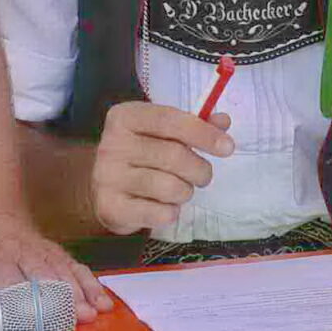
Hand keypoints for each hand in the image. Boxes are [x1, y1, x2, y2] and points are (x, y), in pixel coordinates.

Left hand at [0, 210, 111, 317]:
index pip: (6, 280)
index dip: (19, 301)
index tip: (31, 322)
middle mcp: (18, 252)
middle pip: (42, 275)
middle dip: (58, 298)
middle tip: (74, 319)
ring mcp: (40, 252)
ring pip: (63, 271)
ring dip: (79, 293)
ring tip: (92, 313)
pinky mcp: (55, 255)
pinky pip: (76, 269)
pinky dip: (91, 285)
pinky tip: (103, 301)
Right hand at [90, 100, 233, 235]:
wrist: (103, 188)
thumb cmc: (141, 155)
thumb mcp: (163, 133)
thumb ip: (194, 124)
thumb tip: (223, 121)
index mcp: (125, 117)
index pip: (169, 120)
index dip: (202, 132)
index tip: (228, 147)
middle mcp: (112, 144)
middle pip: (174, 156)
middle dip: (200, 169)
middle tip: (202, 175)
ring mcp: (107, 177)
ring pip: (169, 187)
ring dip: (185, 192)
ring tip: (179, 190)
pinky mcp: (110, 207)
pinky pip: (158, 213)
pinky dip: (171, 212)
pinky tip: (164, 207)